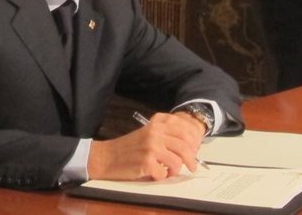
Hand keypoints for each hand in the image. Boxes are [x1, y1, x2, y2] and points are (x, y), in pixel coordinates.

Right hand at [87, 112, 205, 180]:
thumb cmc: (128, 148)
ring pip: (177, 162)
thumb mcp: (148, 133)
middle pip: (185, 147)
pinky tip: (155, 174)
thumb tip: (189, 146)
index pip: (184, 130)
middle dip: (192, 160)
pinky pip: (164, 173)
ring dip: (176, 170)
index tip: (195, 151)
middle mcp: (155, 134)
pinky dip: (162, 177)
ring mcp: (151, 148)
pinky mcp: (146, 163)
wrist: (107, 157)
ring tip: (169, 171)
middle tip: (192, 167)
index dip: (193, 142)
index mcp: (157, 124)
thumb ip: (166, 135)